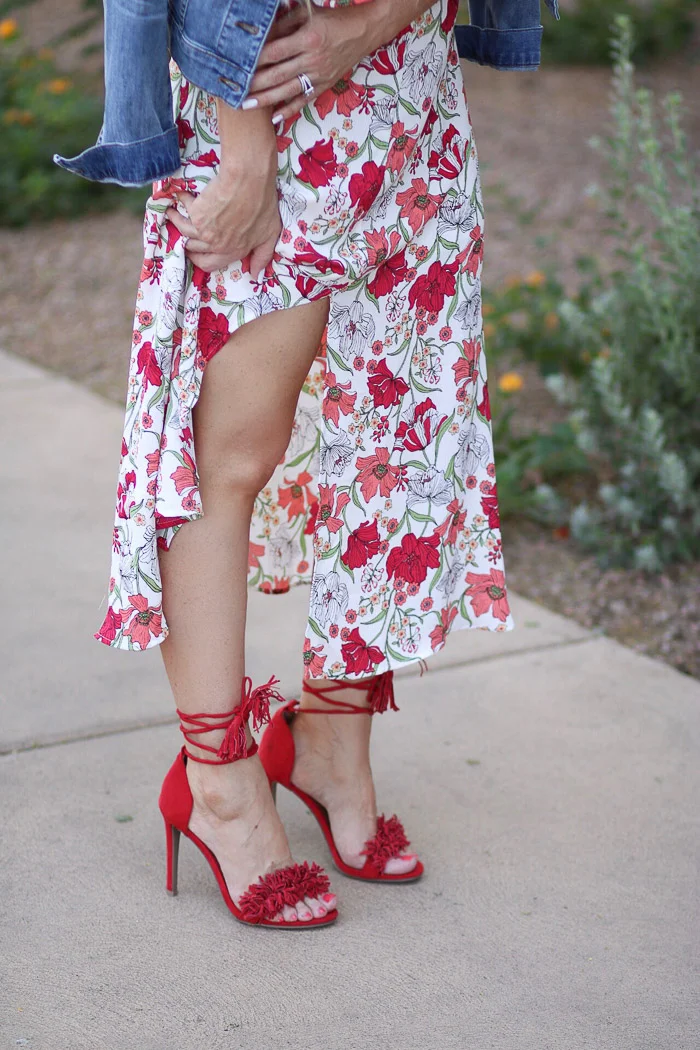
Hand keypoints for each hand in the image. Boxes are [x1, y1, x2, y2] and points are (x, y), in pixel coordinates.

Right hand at [166, 167, 280, 275]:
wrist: (249, 180)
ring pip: (183, 230)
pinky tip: (180, 195)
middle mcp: (216, 245)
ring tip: (172, 213)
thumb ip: (262, 256)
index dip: (200, 259)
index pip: (210, 264)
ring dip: (176, 221)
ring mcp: (204, 231)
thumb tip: (255, 276)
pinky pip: (184, 208)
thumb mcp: (270, 235)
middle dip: (187, 243)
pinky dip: (181, 201)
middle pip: (193, 250)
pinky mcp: (196, 213)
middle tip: (184, 235)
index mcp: (233, 251)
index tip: (195, 253)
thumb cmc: (263, 205)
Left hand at [247, 4, 375, 123]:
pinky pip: (304, 100)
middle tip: (236, 90)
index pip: (276, 51)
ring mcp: (319, 75)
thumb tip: (261, 32)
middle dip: (256, 83)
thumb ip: (284, 22)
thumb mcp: (307, 12)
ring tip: (247, 105)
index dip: (257, 59)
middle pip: (278, 74)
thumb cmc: (332, 19)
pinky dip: (289, 110)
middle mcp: (313, 59)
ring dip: (266, 99)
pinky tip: (275, 118)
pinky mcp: (324, 85)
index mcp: (308, 38)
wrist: (362, 32)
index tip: (239, 64)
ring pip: (288, 90)